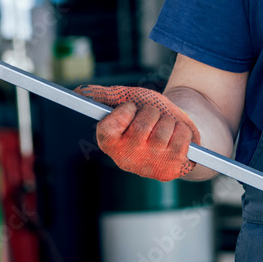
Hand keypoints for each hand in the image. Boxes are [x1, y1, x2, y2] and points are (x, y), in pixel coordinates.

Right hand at [76, 85, 199, 181]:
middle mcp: (126, 158)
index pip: (108, 128)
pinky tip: (177, 136)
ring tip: (165, 127)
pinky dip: (183, 131)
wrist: (175, 128)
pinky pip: (181, 138)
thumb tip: (79, 91)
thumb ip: (103, 95)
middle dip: (151, 112)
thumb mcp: (126, 100)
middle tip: (152, 117)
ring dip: (168, 121)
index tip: (131, 108)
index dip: (124, 113)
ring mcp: (148, 166)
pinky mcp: (170, 170)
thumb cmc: (146, 113)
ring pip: (164, 130)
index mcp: (109, 143)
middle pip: (142, 125)